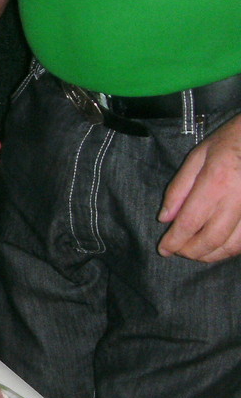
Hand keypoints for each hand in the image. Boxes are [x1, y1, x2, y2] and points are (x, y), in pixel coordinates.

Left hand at [158, 114, 240, 261]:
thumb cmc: (230, 142)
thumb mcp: (197, 156)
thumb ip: (179, 188)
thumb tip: (165, 218)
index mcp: (215, 183)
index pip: (190, 222)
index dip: (174, 241)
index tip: (163, 249)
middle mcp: (237, 200)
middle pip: (211, 239)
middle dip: (190, 252)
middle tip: (177, 251)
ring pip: (232, 246)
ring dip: (210, 255)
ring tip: (195, 253)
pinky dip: (230, 250)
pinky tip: (217, 248)